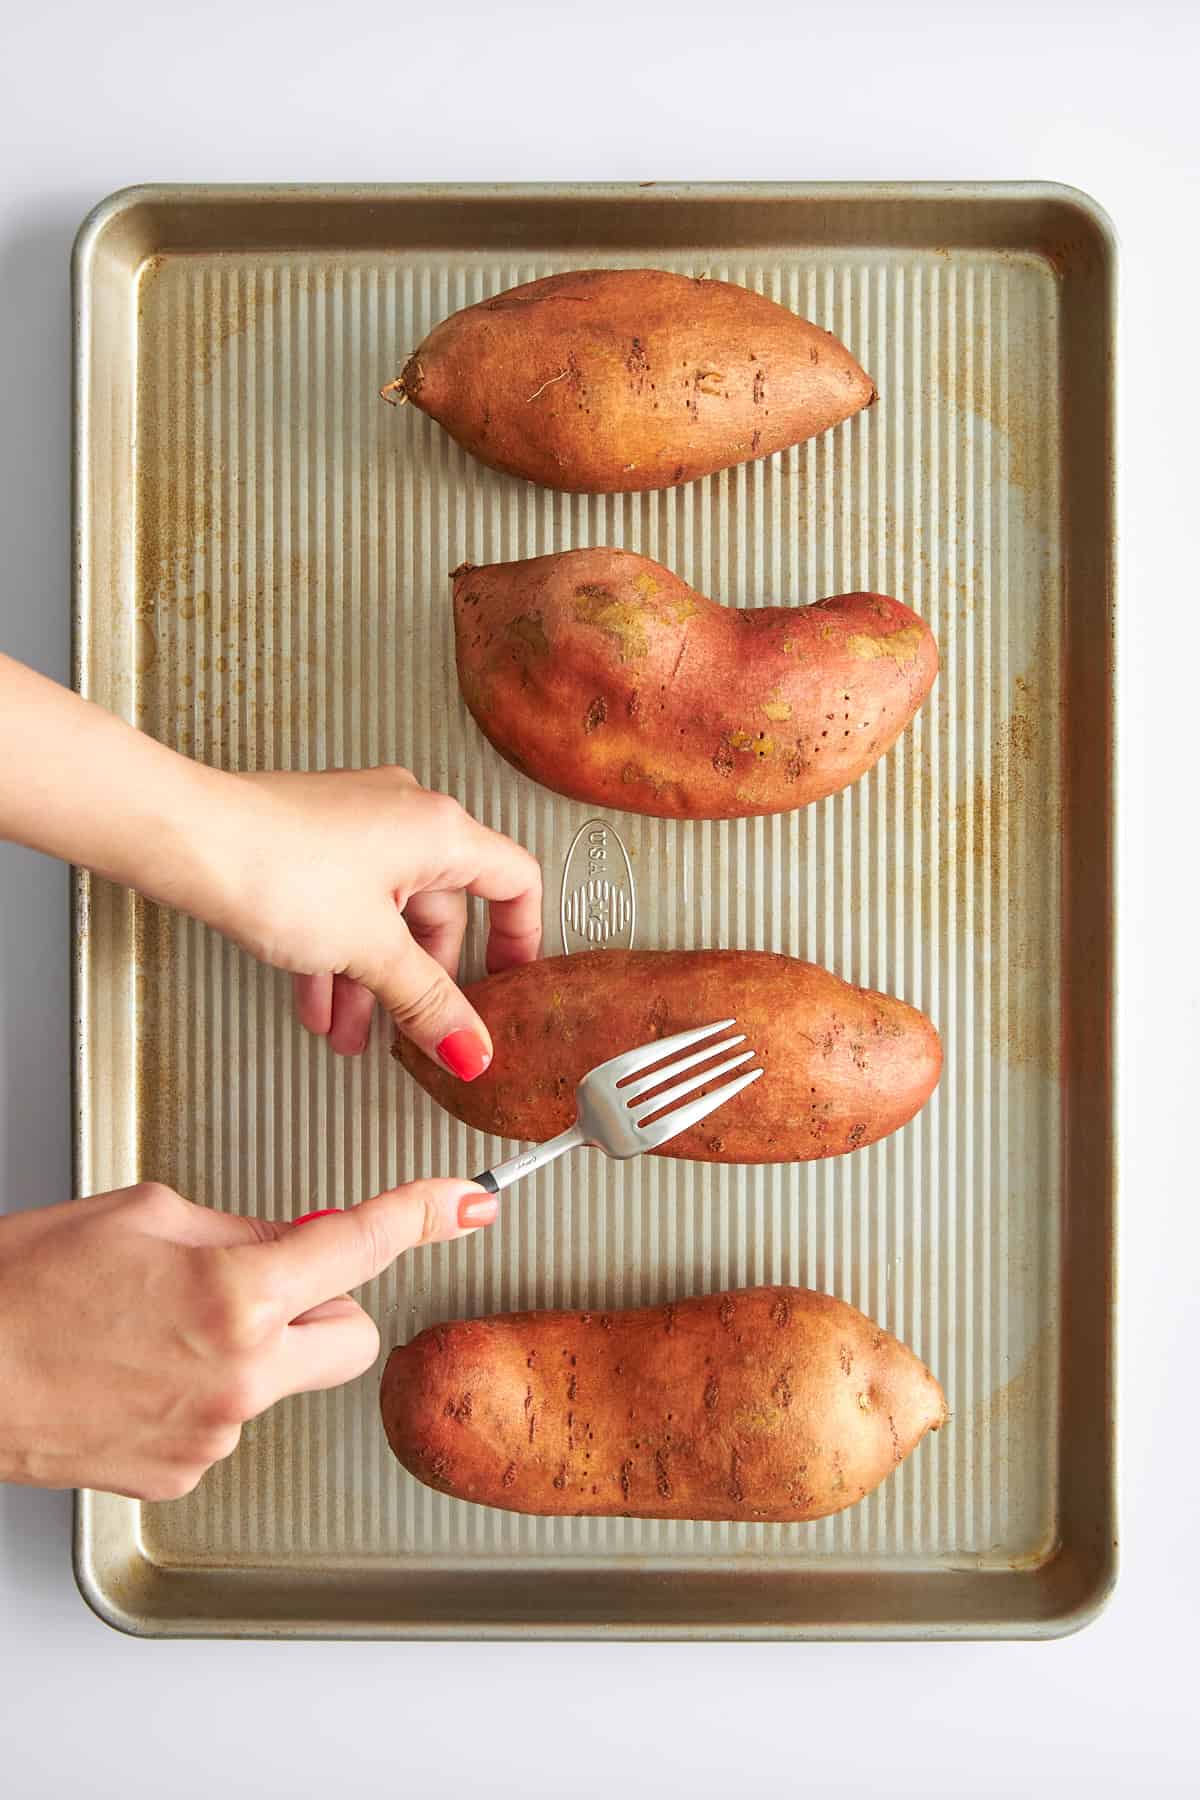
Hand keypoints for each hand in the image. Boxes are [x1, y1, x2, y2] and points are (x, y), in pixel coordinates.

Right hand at [0, 1178, 495, 1498]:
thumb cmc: (23, 1284)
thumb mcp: (145, 1214)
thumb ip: (242, 1228)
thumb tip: (301, 1239)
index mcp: (236, 1293)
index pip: (363, 1245)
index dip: (424, 1215)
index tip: (465, 1204)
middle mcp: (239, 1374)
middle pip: (352, 1336)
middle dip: (325, 1303)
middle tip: (264, 1278)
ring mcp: (215, 1433)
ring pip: (287, 1378)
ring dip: (257, 1347)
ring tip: (165, 1326)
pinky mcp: (185, 1472)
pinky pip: (234, 1418)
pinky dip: (212, 1390)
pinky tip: (146, 1369)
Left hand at [226, 767, 542, 1071]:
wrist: (185, 839)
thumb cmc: (275, 866)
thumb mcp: (369, 951)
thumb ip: (426, 1003)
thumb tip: (468, 1044)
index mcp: (440, 831)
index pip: (515, 881)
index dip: (520, 938)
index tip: (510, 983)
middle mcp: (404, 817)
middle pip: (442, 910)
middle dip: (422, 982)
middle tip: (418, 1031)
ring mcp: (355, 826)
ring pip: (385, 916)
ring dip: (372, 981)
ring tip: (351, 1034)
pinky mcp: (311, 841)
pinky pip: (346, 906)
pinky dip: (339, 954)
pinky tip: (316, 1002)